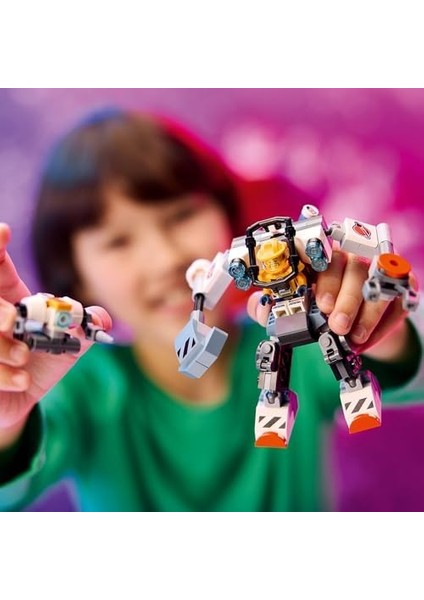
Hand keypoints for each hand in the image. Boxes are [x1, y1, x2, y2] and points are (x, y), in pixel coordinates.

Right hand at [0, 223, 111, 436]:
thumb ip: (86, 328)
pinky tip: (21, 380)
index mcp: (10, 297)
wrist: (22, 397)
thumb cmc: (42, 361)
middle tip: (14, 322)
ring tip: (24, 358)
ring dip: (4, 348)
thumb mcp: (69, 344)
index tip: (4, 229)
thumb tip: (103, 319)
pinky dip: (6, 375)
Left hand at [247, 248, 417, 362]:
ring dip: (366, 312)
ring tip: (354, 336)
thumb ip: (275, 306)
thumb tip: (259, 307)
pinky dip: (383, 323)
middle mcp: (355, 254)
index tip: (321, 304)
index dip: (325, 279)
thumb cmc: (324, 306)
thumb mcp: (298, 306)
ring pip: (378, 282)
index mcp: (326, 254)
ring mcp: (382, 267)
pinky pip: (398, 300)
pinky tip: (368, 340)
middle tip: (337, 325)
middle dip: (346, 298)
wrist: (359, 320)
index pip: (327, 256)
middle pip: (355, 266)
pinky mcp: (403, 284)